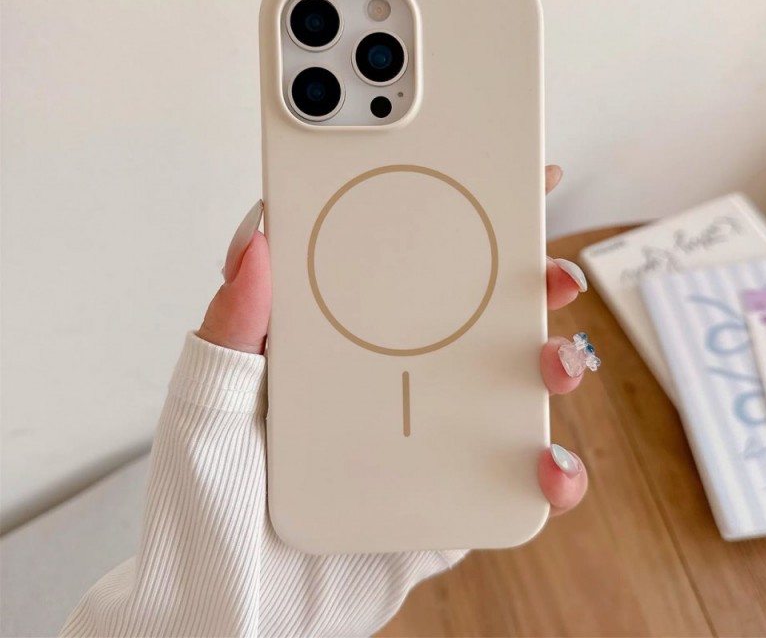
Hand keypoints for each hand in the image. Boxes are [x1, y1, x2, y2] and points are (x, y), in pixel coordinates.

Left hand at [198, 164, 593, 517]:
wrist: (231, 617)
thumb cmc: (208, 510)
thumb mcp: (207, 408)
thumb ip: (232, 329)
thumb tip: (258, 241)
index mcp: (335, 341)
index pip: (397, 261)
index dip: (449, 214)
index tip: (499, 172)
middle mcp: (386, 377)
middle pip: (469, 312)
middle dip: (525, 283)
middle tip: (551, 273)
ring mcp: (422, 434)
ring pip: (506, 383)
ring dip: (551, 363)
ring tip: (557, 363)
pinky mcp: (447, 493)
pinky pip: (513, 474)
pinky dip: (549, 470)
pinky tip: (548, 468)